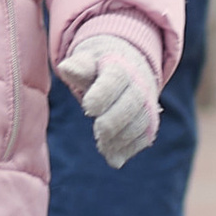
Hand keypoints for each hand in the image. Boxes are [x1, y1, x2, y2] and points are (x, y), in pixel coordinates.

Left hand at [58, 34, 160, 167]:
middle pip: (132, 103)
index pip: (114, 78)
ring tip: (102, 146)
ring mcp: (147, 104)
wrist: (129, 67)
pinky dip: (127, 150)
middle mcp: (139, 84)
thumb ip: (78, 66)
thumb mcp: (88, 60)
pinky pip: (143, 139)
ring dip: (120, 139)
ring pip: (139, 124)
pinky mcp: (150, 123)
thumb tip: (65, 69)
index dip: (102, 94)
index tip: (87, 107)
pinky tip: (112, 155)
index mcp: (119, 66)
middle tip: (98, 132)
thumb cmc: (100, 66)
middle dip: (114, 121)